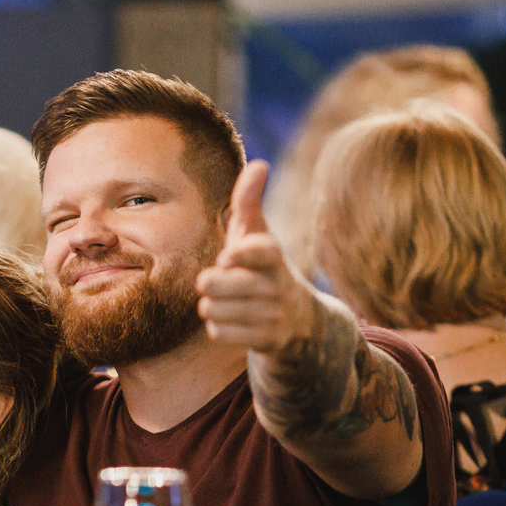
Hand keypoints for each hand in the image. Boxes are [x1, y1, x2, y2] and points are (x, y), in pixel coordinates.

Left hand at [195, 160, 305, 354]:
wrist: (296, 319)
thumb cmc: (262, 266)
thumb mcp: (257, 234)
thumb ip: (249, 201)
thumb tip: (259, 164)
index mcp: (274, 255)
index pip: (262, 252)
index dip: (243, 254)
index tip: (225, 256)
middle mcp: (279, 285)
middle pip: (230, 286)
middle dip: (212, 284)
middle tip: (209, 280)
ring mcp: (275, 315)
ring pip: (221, 310)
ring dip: (210, 306)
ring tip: (217, 300)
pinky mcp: (267, 341)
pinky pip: (223, 333)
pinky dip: (217, 327)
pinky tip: (225, 320)